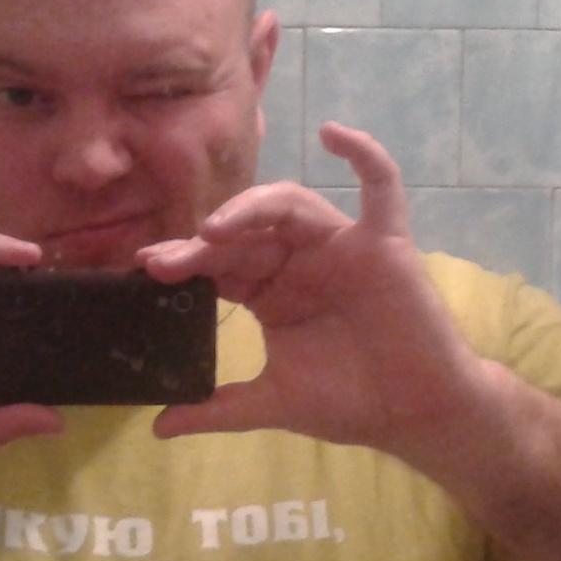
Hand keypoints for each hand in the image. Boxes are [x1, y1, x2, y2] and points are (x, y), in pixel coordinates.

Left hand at [139, 122, 489, 454]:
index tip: (146, 266)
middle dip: (201, 245)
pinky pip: (381, 187)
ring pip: (291, 206)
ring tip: (213, 229)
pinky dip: (363, 154)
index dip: (184, 261)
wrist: (414, 415)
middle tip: (162, 261)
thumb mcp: (271, 403)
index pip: (218, 265)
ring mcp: (340, 247)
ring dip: (250, 208)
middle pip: (244, 234)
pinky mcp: (384, 243)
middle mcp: (298, 261)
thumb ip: (217, 410)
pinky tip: (332, 132)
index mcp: (269, 291)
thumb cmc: (349, 402)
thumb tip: (158, 428)